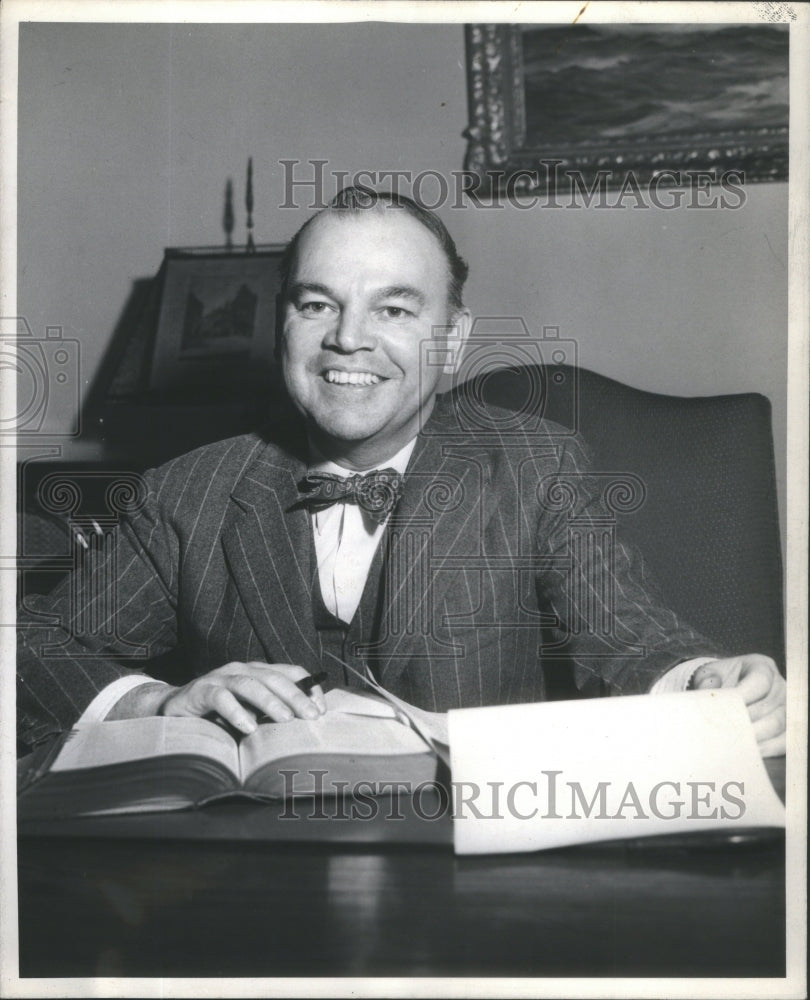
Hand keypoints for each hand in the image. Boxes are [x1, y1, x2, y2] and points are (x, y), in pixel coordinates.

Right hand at [109, 663, 326, 733]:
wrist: (174, 710)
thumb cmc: (218, 713)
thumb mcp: (250, 712)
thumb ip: (271, 714)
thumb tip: (304, 727)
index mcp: (258, 672)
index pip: (290, 672)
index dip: (308, 688)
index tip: (322, 710)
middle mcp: (241, 670)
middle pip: (274, 678)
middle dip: (295, 697)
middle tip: (311, 717)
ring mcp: (220, 678)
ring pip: (250, 684)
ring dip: (270, 702)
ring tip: (285, 719)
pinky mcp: (201, 691)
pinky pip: (220, 698)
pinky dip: (236, 711)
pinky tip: (248, 726)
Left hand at [692, 654, 785, 756]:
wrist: (726, 690)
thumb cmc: (719, 680)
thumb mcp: (710, 675)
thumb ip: (708, 680)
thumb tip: (708, 689)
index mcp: (762, 667)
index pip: (760, 681)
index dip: (746, 695)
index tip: (727, 708)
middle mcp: (779, 685)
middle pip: (771, 705)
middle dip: (749, 720)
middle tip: (730, 732)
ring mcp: (785, 706)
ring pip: (780, 724)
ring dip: (759, 736)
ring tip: (740, 745)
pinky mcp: (787, 726)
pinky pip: (786, 739)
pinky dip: (772, 748)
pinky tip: (755, 753)